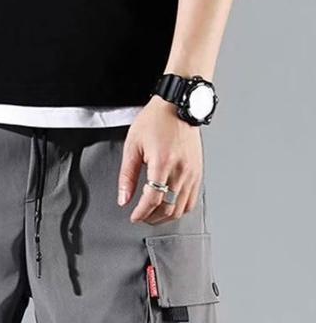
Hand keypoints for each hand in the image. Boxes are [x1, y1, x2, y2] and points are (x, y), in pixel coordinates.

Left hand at [118, 96, 203, 224]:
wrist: (178, 105)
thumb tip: (123, 199)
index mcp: (163, 162)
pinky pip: (191, 200)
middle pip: (168, 208)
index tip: (134, 217)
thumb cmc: (155, 120)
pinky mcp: (198, 172)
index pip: (153, 199)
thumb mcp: (132, 146)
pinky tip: (168, 206)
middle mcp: (181, 169)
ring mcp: (193, 172)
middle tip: (140, 216)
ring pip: (181, 208)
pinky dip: (179, 209)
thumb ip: (126, 176)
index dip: (141, 213)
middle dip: (151, 217)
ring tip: (152, 214)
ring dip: (165, 216)